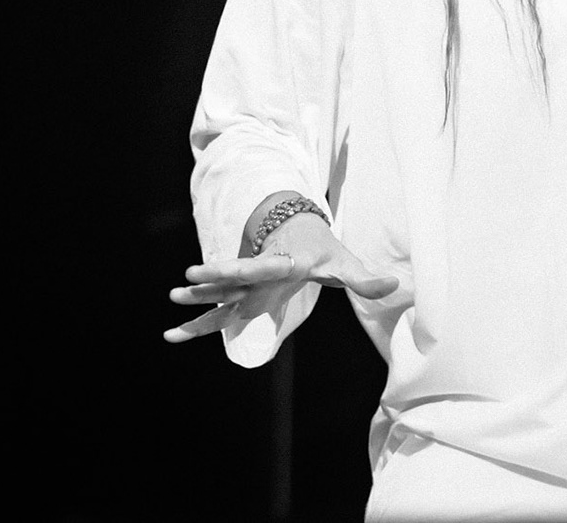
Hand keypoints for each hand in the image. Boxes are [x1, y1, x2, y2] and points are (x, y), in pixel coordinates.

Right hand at [163, 214, 398, 343]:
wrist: (295, 230)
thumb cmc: (321, 249)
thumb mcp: (343, 262)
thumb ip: (365, 278)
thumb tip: (395, 286)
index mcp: (286, 261)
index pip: (271, 264)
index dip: (258, 266)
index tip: (242, 266)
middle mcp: (261, 271)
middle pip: (237, 275)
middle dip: (216, 276)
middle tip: (190, 277)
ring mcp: (247, 286)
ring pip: (219, 293)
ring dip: (198, 297)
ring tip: (173, 298)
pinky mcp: (240, 299)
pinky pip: (215, 314)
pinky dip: (195, 325)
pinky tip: (171, 337)